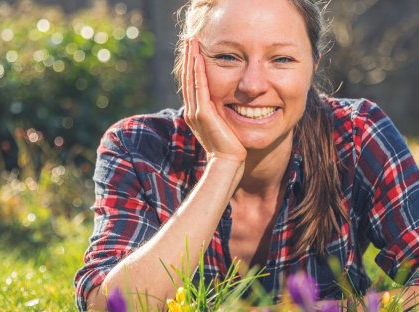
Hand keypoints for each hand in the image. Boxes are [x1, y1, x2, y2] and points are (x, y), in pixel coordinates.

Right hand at [182, 39, 246, 163]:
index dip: (192, 67)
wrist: (228, 164)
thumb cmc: (230, 150)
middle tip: (189, 39)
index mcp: (197, 114)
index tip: (194, 51)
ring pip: (191, 80)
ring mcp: (196, 113)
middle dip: (188, 58)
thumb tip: (229, 106)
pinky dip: (198, 72)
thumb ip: (222, 115)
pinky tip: (198, 58)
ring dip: (191, 60)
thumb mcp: (224, 127)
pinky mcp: (203, 114)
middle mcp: (193, 111)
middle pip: (188, 78)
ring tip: (191, 43)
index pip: (193, 85)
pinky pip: (199, 88)